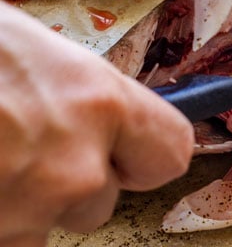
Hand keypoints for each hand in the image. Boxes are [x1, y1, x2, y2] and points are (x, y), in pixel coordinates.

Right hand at [0, 1, 193, 245]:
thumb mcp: (27, 50)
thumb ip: (73, 95)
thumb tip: (94, 118)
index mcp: (97, 101)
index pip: (169, 153)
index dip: (144, 155)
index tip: (124, 152)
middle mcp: (72, 167)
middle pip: (99, 201)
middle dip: (67, 183)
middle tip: (18, 146)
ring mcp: (21, 211)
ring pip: (39, 230)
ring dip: (16, 206)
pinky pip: (3, 238)